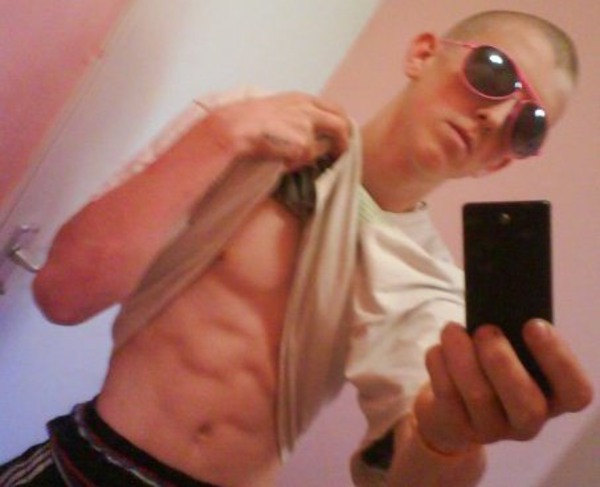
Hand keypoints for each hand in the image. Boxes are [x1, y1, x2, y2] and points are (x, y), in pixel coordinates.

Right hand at [202, 92, 351, 170]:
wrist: (234, 128)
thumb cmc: (247, 121)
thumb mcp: (275, 109)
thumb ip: (296, 116)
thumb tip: (311, 134)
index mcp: (301, 99)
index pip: (335, 109)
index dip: (342, 125)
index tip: (341, 137)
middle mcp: (307, 109)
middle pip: (341, 125)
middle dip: (343, 142)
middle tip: (340, 154)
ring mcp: (307, 126)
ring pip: (325, 146)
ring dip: (315, 156)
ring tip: (297, 160)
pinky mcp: (303, 144)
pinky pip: (306, 160)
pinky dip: (297, 164)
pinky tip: (281, 161)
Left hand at [413, 321, 592, 453]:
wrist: (449, 404)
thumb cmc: (489, 366)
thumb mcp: (509, 352)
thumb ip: (513, 339)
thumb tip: (499, 308)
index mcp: (552, 398)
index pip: (575, 392)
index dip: (558, 360)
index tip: (534, 325)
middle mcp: (527, 421)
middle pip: (527, 406)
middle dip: (502, 362)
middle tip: (486, 330)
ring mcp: (491, 429)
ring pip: (480, 398)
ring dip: (462, 356)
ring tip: (452, 330)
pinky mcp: (457, 427)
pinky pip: (448, 396)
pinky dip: (440, 365)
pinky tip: (438, 348)